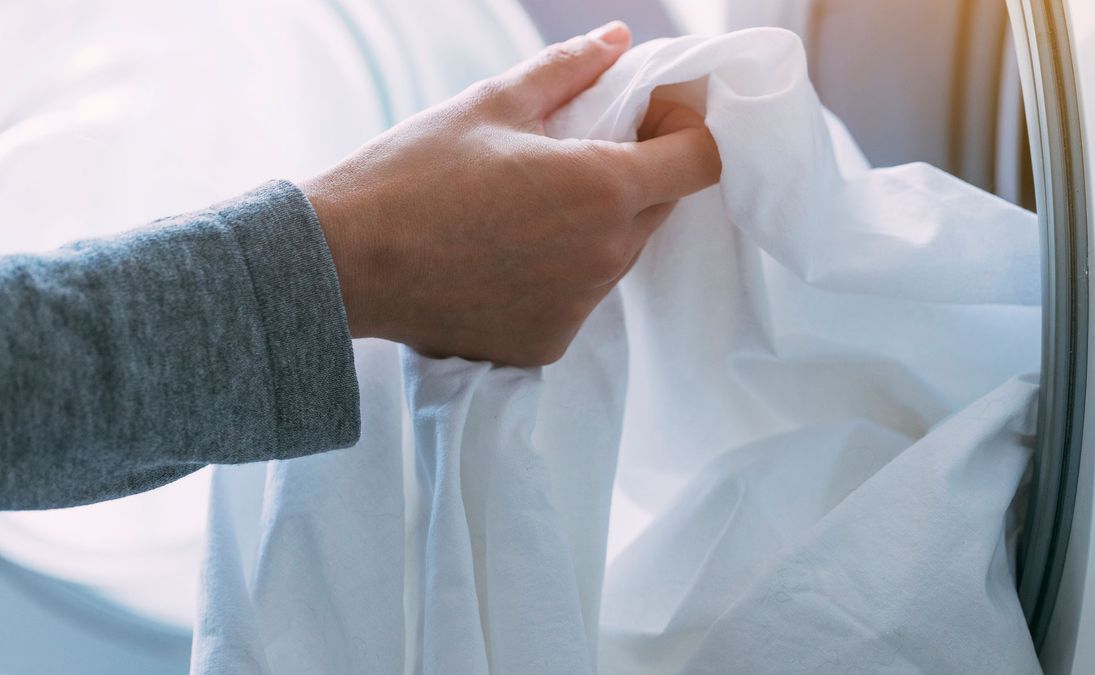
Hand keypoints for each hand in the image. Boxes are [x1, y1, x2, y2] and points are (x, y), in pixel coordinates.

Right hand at [301, 21, 720, 365]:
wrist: (345, 264)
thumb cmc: (414, 173)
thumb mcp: (491, 103)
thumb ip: (569, 69)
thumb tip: (618, 39)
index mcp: (603, 189)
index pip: (701, 161)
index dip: (685, 130)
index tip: (650, 116)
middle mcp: (605, 256)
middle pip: (660, 207)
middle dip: (637, 173)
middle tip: (576, 152)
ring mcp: (579, 307)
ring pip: (618, 254)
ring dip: (596, 225)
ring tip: (527, 206)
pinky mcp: (549, 343)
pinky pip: (577, 299)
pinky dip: (557, 275)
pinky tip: (504, 256)